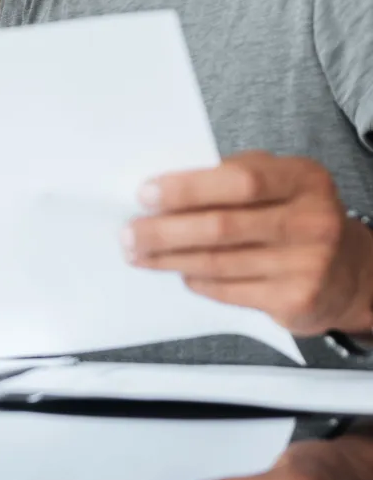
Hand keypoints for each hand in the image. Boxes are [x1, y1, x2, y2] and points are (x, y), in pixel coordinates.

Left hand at [123, 152, 372, 336]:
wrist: (351, 272)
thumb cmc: (295, 215)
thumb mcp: (279, 182)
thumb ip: (231, 177)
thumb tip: (163, 190)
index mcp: (304, 179)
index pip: (240, 180)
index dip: (188, 188)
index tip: (145, 194)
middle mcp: (312, 221)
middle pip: (222, 227)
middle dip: (165, 231)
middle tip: (129, 232)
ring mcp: (308, 265)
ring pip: (219, 263)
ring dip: (170, 259)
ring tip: (138, 254)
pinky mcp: (296, 301)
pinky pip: (230, 290)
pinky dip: (198, 281)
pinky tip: (179, 273)